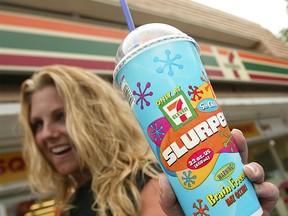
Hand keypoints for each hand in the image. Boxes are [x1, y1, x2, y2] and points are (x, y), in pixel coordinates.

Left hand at [158, 129, 278, 215]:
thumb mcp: (176, 206)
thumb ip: (168, 196)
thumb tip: (164, 180)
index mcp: (213, 174)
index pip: (217, 153)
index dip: (218, 139)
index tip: (215, 127)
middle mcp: (230, 179)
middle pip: (237, 156)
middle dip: (239, 143)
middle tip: (235, 135)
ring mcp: (245, 191)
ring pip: (256, 172)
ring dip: (255, 167)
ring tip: (247, 170)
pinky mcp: (259, 206)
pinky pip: (268, 195)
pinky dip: (267, 190)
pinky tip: (258, 190)